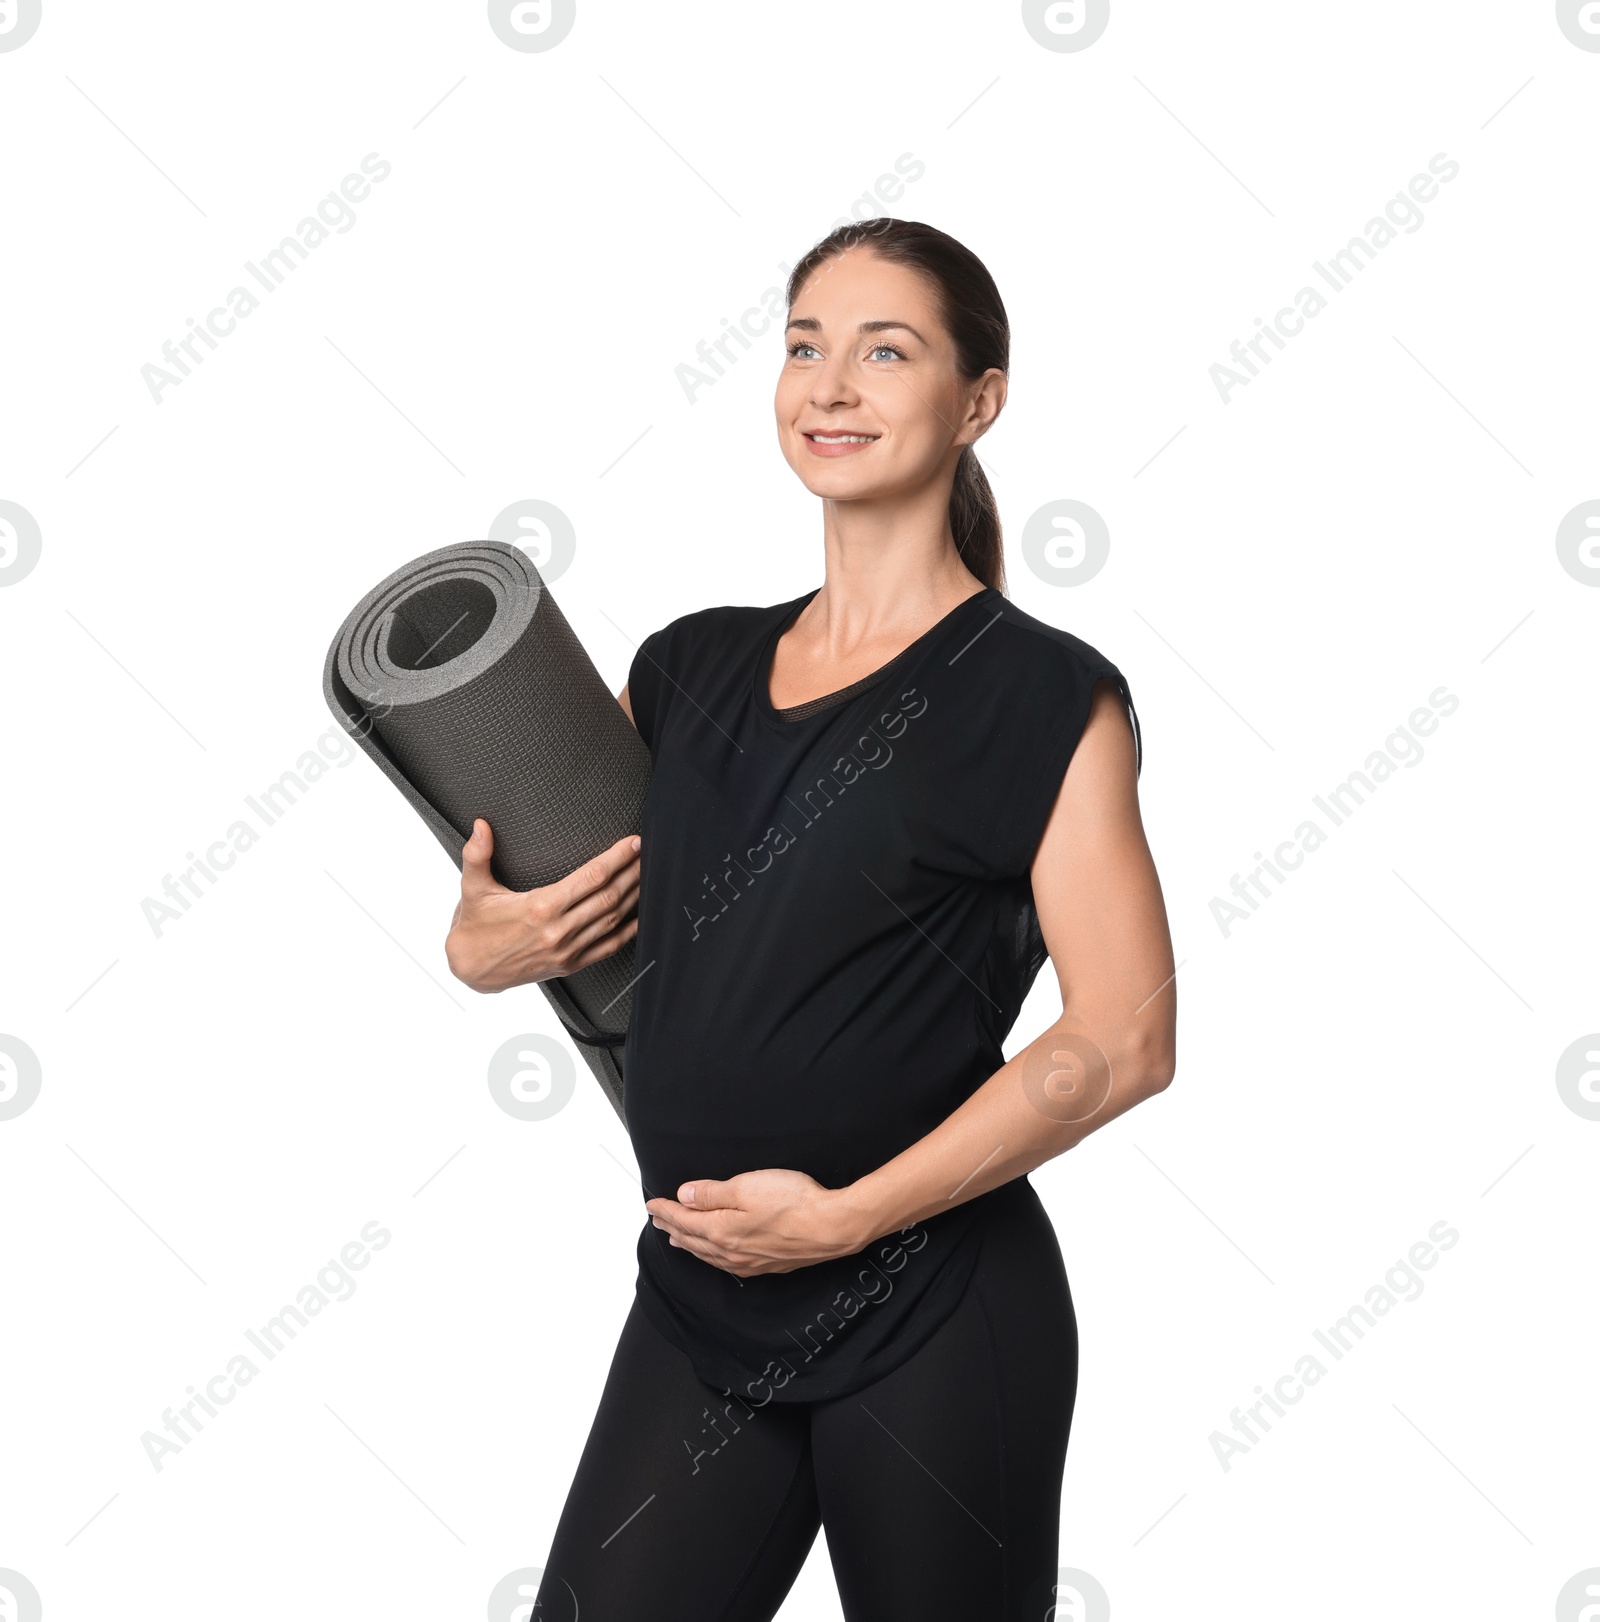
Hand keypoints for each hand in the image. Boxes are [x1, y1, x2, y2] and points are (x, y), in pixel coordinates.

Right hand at [444, 820, 639, 992]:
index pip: (590, 878)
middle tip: (649, 854)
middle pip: (609, 897)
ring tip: (648, 877)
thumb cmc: (475, 926)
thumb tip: (480, 826)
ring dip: (634, 897)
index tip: (633, 844)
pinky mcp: (570, 964)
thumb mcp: (472, 888)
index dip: (616, 858)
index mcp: (540, 907)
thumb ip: (477, 855)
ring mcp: (567, 950)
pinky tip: (640, 916)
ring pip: (612, 919)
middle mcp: (558, 930)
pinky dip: (628, 930)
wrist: (471, 969)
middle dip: (632, 873)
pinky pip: (608, 947)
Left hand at [645, 1169, 869, 1277]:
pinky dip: (711, 1257)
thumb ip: (712, 1193)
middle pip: (692, 1239)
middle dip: (672, 1228)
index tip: (652, 1204)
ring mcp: (749, 1261)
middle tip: (658, 1221)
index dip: (666, 1210)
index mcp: (722, 1230)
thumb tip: (683, 1196)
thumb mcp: (746, 1186)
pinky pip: (726, 1264)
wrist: (831, 1227)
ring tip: (677, 1239)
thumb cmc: (793, 1203)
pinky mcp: (766, 1265)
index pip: (684, 1219)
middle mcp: (731, 1251)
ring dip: (689, 1245)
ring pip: (708, 1254)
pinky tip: (715, 1255)